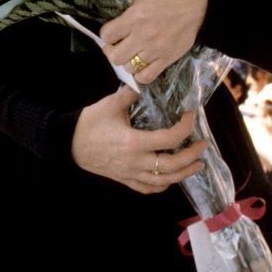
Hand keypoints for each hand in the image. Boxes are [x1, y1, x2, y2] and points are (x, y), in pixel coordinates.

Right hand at [71, 87, 206, 193]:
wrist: (68, 143)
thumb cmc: (90, 123)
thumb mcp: (110, 104)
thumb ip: (131, 94)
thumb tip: (146, 82)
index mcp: (133, 142)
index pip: (169, 140)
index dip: (185, 128)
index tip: (191, 116)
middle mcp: (135, 162)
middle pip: (171, 165)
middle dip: (191, 156)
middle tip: (203, 145)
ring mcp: (130, 174)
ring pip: (163, 181)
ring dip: (183, 174)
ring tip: (197, 165)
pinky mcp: (124, 179)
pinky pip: (148, 188)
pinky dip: (163, 184)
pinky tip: (171, 178)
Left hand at [99, 0, 207, 85]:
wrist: (199, 9)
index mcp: (134, 18)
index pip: (107, 35)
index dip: (106, 35)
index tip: (112, 33)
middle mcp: (141, 37)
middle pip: (114, 57)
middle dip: (112, 51)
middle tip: (118, 46)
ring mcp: (154, 51)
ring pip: (129, 68)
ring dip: (127, 62)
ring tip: (131, 54)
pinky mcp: (166, 60)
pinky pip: (147, 77)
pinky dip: (140, 74)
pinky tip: (141, 66)